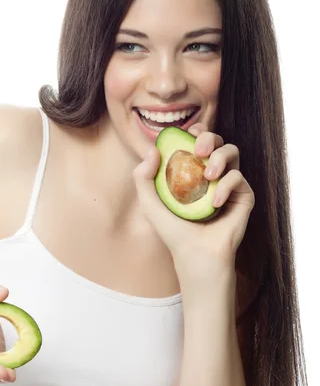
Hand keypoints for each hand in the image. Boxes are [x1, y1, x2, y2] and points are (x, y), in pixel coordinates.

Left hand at [133, 124, 254, 290]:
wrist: (194, 254)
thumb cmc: (172, 230)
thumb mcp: (149, 203)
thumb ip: (142, 177)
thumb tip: (152, 149)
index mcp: (192, 171)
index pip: (197, 141)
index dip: (196, 131)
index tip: (189, 132)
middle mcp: (211, 173)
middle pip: (217, 140)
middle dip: (209, 137)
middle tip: (198, 150)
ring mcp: (228, 184)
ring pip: (233, 152)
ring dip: (220, 158)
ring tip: (208, 176)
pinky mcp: (243, 196)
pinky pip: (238, 178)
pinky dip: (225, 187)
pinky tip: (214, 203)